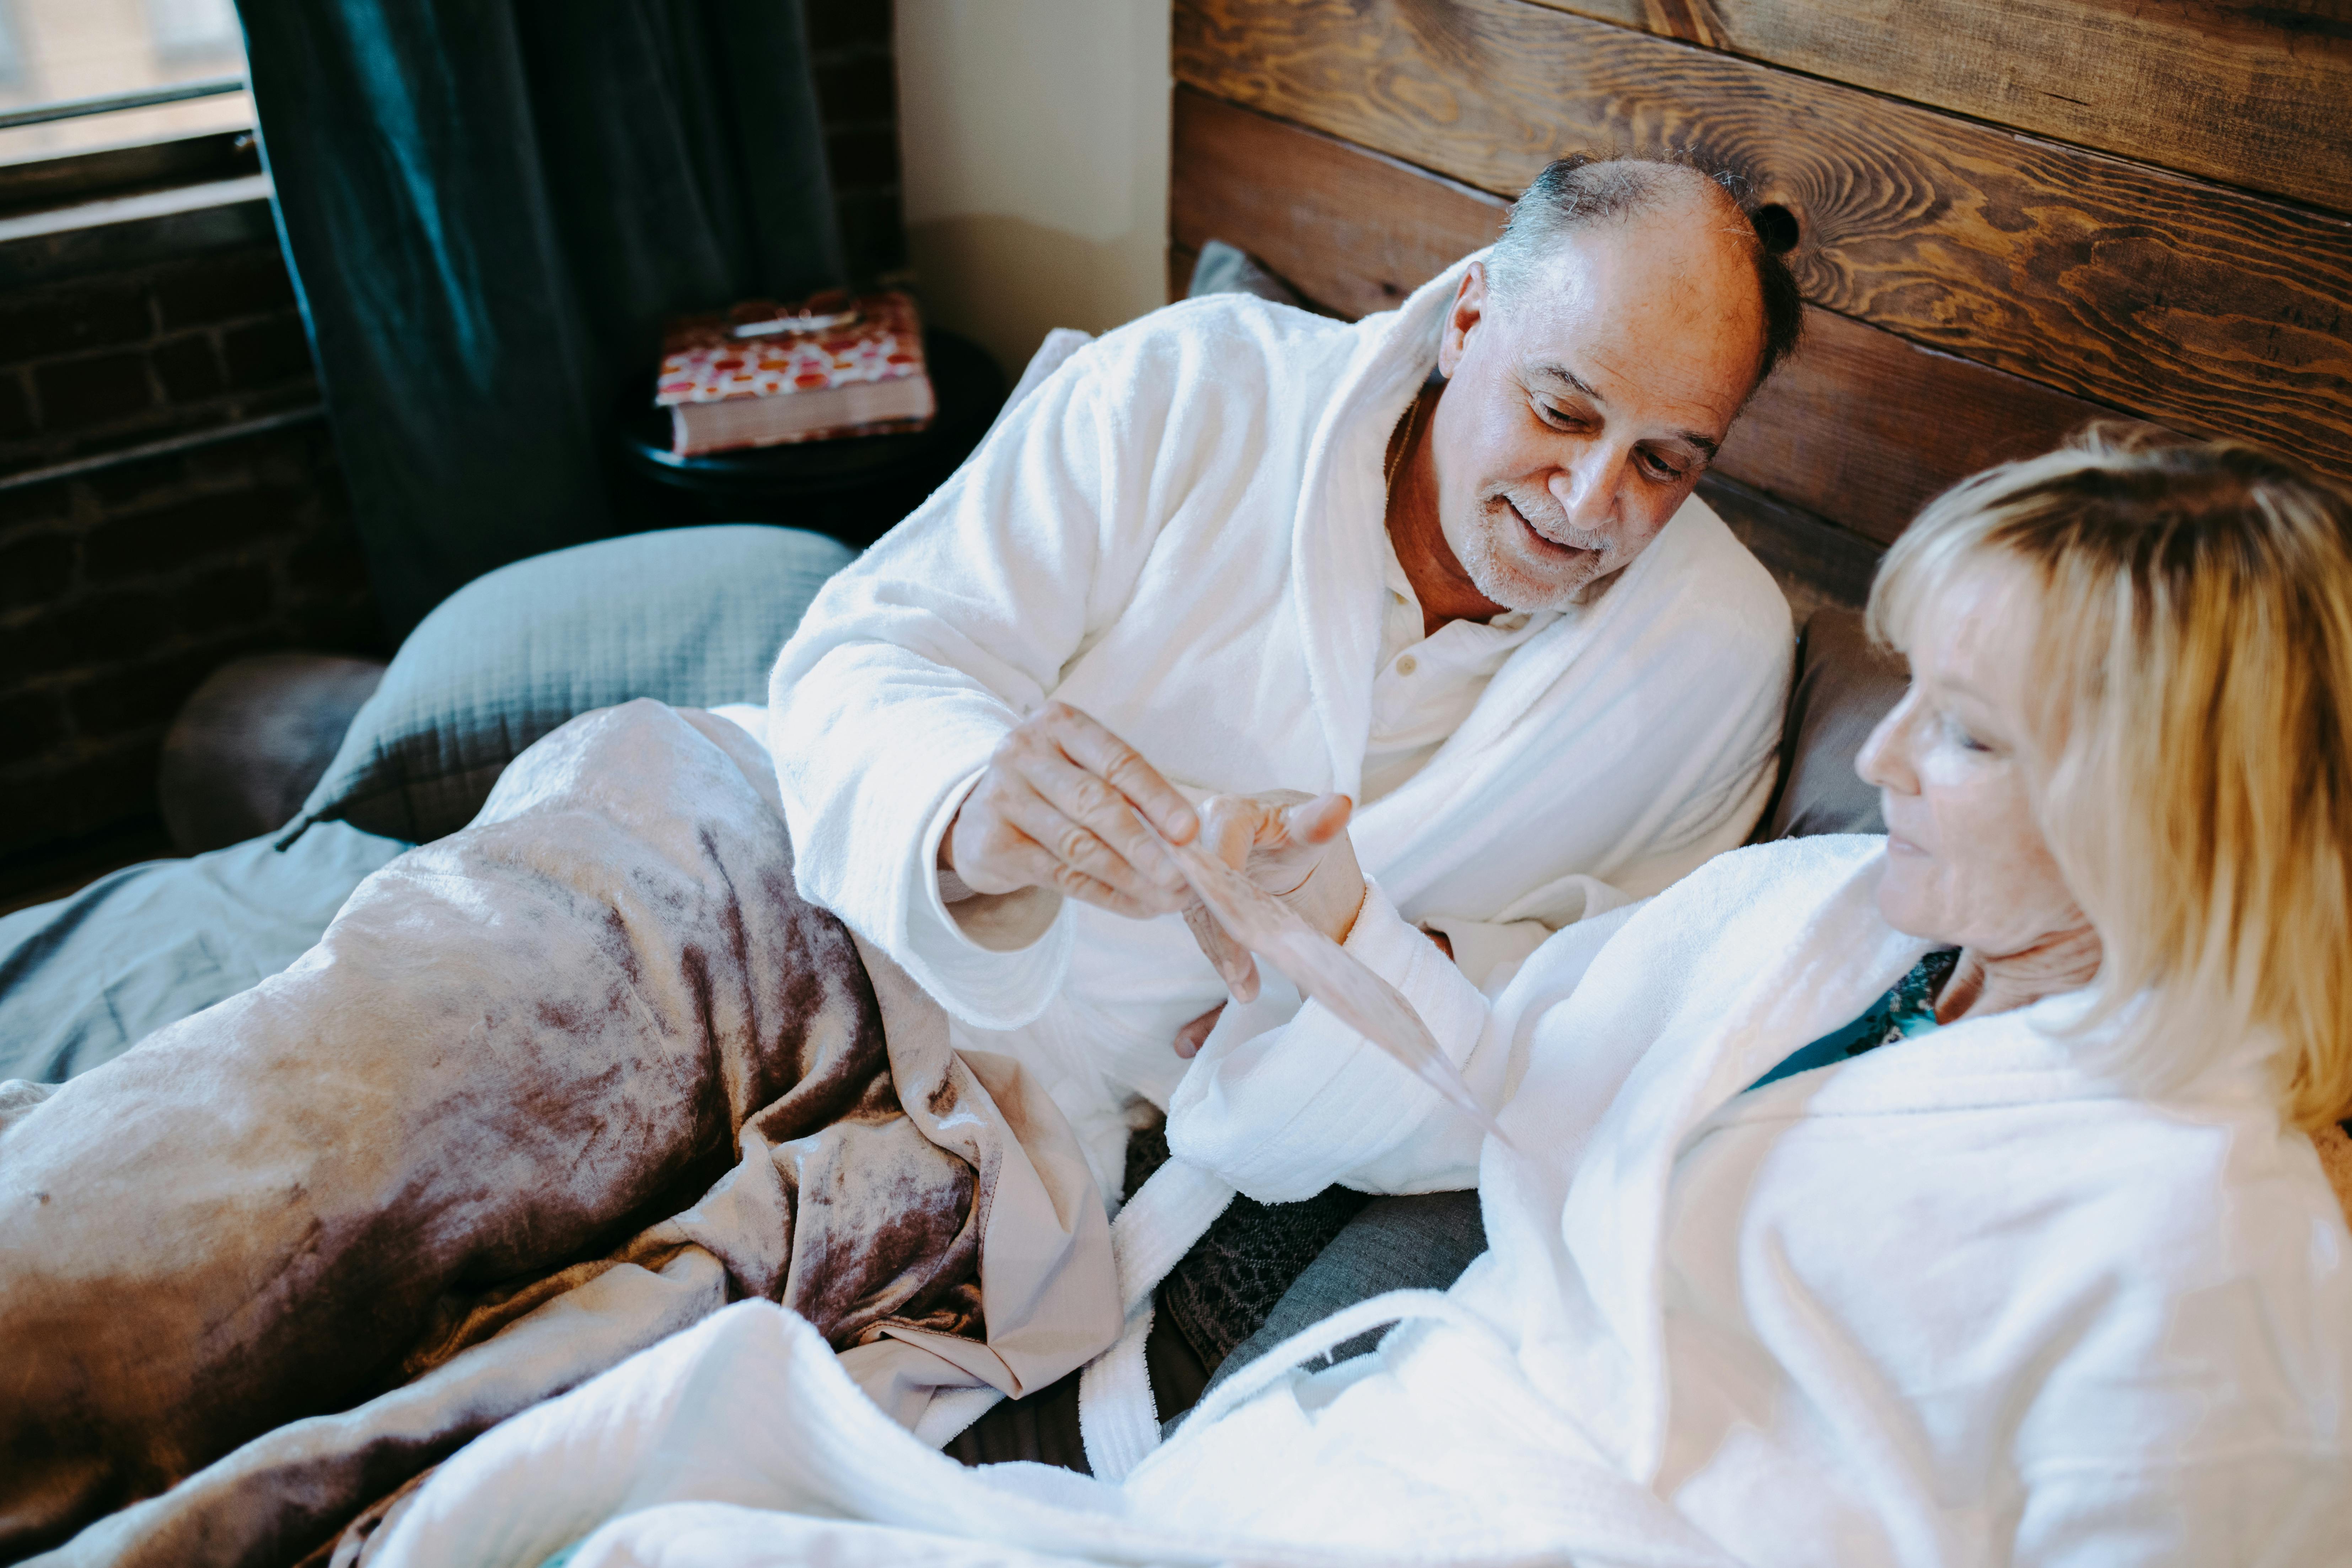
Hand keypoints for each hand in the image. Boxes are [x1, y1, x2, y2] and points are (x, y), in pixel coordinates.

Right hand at [943, 702, 1198, 918]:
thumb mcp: (1084, 770)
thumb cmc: (1053, 789)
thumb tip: (1186, 841)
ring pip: (1077, 845)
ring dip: (1129, 878)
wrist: (978, 814)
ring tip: (1166, 899)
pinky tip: (1136, 906)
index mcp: (1059, 724)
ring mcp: (1003, 797)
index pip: (1117, 761)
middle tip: (1179, 878)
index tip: (1188, 831)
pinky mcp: (994, 843)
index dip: (1157, 797)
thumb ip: (1129, 794)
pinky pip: (1060, 875)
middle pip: (1094, 803)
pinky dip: (1105, 895)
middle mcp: (1025, 753)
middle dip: (1143, 845)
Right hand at [1170, 790, 1365, 1053]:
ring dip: (1216, 952)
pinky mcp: (1187, 893)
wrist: (1290, 848)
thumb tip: (1341, 805)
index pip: (1216, 855)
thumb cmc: (1302, 834)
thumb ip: (1320, 822)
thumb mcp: (1312, 832)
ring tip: (1245, 986)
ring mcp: (1189, 867)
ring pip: (1194, 913)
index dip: (1226, 898)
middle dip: (1217, 935)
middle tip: (1241, 975)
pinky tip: (1238, 978)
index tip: (1245, 936)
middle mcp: (1195, 836)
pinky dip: (1216, 953)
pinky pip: (1196, 925)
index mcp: (1225, 813)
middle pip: (1197, 889)